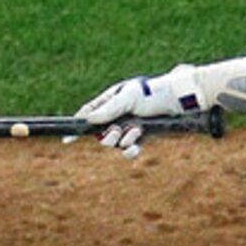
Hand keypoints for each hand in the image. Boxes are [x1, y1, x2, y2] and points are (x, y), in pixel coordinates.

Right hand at [73, 64, 202, 153]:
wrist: (178, 102)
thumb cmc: (152, 93)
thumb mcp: (128, 98)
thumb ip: (108, 109)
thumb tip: (88, 120)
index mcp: (110, 101)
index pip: (89, 114)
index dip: (78, 126)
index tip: (68, 139)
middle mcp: (117, 116)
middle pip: (100, 134)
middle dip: (107, 136)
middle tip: (116, 131)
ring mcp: (128, 128)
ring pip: (114, 144)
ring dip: (123, 140)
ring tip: (136, 131)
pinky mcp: (140, 139)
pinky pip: (128, 151)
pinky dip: (131, 150)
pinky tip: (136, 146)